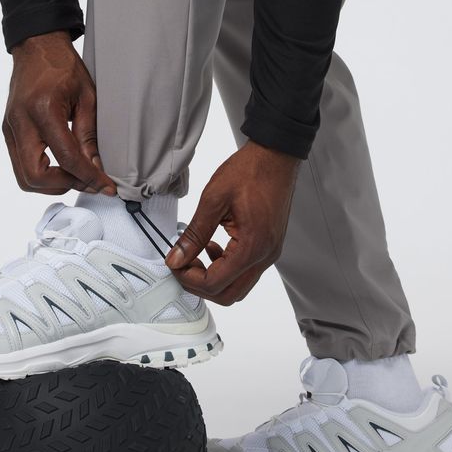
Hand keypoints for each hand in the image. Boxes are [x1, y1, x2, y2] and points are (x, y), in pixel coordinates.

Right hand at [3, 31, 116, 195]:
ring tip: (75, 175)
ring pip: (24, 177)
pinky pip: (21, 165)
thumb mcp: (87, 98)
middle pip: (35, 176)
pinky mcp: (8, 132)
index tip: (106, 187)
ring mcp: (10, 129)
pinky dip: (41, 174)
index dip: (88, 177)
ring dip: (52, 184)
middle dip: (65, 185)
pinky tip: (61, 167)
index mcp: (43, 110)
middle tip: (88, 181)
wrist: (36, 47)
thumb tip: (96, 168)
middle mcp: (21, 122)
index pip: (66, 158)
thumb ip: (89, 136)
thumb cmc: (62, 66)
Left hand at [165, 140, 299, 304]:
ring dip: (214, 278)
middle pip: (229, 294)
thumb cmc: (250, 171)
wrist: (276, 156)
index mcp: (252, 246)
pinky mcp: (270, 247)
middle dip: (200, 285)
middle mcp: (265, 256)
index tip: (175, 262)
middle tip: (182, 264)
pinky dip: (226, 268)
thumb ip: (194, 234)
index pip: (215, 284)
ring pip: (238, 286)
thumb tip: (176, 258)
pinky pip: (246, 271)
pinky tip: (214, 246)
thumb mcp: (213, 199)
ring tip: (197, 254)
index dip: (189, 279)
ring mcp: (270, 253)